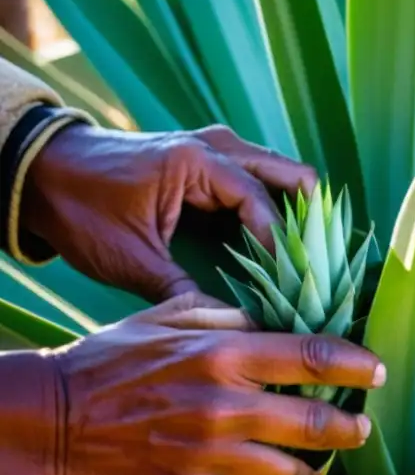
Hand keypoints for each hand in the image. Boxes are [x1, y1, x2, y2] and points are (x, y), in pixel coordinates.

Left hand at [21, 124, 316, 301]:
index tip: (293, 284)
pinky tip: (273, 246)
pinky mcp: (210, 160)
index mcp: (198, 163)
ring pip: (280, 174)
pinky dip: (273, 208)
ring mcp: (216, 148)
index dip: (281, 246)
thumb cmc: (81, 209)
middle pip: (291, 174)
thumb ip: (181, 291)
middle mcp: (217, 147)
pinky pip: (259, 179)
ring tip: (300, 260)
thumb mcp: (129, 259)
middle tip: (311, 266)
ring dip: (294, 213)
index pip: (261, 202)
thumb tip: (226, 327)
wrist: (43, 171)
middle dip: (308, 220)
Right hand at [45, 294, 384, 474]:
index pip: (313, 357)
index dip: (355, 365)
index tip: (376, 372)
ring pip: (288, 474)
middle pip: (315, 422)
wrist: (50, 425)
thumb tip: (276, 321)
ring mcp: (209, 457)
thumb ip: (229, 316)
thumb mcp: (170, 318)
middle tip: (360, 431)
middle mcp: (226, 406)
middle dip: (348, 429)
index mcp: (224, 354)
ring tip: (315, 474)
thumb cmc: (111, 362)